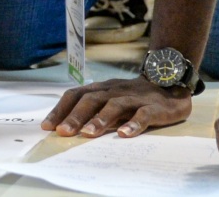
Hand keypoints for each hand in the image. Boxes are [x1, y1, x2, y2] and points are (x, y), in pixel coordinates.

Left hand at [41, 77, 191, 137]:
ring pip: (114, 105)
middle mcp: (114, 90)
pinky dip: (133, 124)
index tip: (48, 126)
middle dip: (75, 116)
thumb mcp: (110, 99)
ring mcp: (134, 98)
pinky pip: (143, 115)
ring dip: (100, 119)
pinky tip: (124, 135)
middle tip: (63, 132)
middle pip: (91, 100)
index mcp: (101, 88)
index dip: (61, 109)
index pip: (76, 95)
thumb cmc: (134, 96)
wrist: (170, 83)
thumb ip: (93, 110)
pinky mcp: (154, 107)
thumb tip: (66, 127)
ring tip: (88, 134)